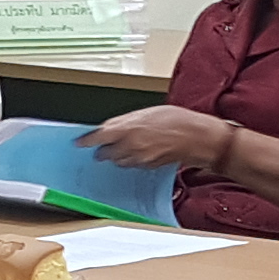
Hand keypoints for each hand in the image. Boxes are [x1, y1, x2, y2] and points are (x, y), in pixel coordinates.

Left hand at [84, 106, 236, 170]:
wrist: (198, 138)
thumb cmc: (178, 121)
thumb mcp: (149, 112)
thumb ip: (128, 121)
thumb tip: (112, 127)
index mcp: (129, 128)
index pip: (99, 137)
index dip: (87, 140)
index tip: (79, 142)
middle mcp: (132, 146)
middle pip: (106, 153)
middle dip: (103, 149)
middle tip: (101, 145)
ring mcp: (140, 159)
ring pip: (118, 161)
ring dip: (117, 155)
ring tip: (124, 147)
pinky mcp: (148, 167)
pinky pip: (132, 164)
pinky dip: (131, 159)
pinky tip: (138, 152)